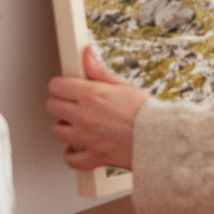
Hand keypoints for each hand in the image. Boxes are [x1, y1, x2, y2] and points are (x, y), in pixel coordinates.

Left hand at [46, 41, 148, 171]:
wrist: (161, 138)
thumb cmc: (146, 112)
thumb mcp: (122, 86)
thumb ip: (99, 71)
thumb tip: (88, 53)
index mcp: (91, 95)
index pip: (57, 86)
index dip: (61, 85)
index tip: (66, 87)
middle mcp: (84, 116)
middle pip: (52, 106)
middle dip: (60, 103)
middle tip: (72, 104)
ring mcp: (87, 138)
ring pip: (57, 132)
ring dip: (65, 127)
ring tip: (77, 124)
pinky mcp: (93, 156)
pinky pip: (70, 159)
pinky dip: (72, 154)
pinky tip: (79, 147)